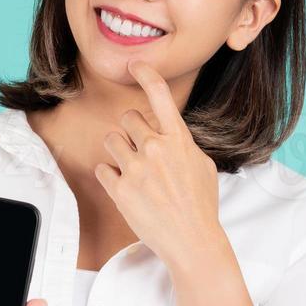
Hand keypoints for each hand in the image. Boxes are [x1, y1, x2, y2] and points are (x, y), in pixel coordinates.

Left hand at [92, 59, 225, 269]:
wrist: (192, 241)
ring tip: (132, 169)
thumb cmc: (201, 204)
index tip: (136, 64)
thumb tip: (168, 134)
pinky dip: (110, 176)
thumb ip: (182, 144)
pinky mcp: (120, 189)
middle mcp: (156, 149)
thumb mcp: (202, 165)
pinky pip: (102, 168)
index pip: (160, 96)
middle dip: (132, 131)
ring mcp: (136, 169)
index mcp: (178, 139)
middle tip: (141, 151)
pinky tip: (125, 187)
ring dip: (118, 151)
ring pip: (111, 140)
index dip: (146, 74)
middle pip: (128, 118)